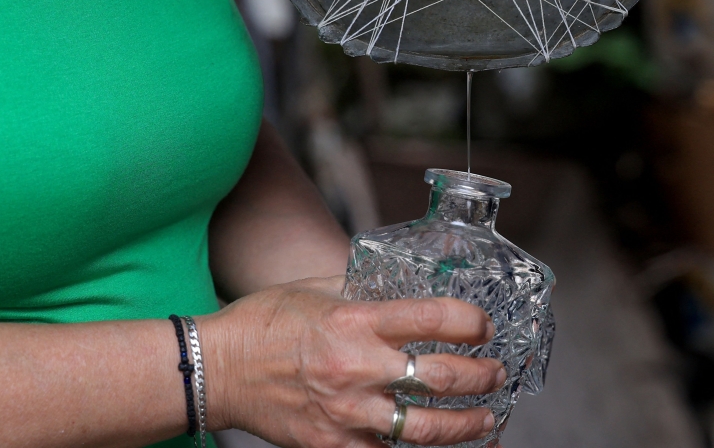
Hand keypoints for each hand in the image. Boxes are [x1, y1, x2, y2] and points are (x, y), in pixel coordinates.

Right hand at [200, 276, 504, 447]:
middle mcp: (357, 367)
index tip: (485, 328)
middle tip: (497, 374)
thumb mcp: (318, 287)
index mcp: (355, 321)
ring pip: (425, 429)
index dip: (471, 324)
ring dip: (467, 426)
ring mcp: (346, 413)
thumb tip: (401, 283)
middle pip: (441, 379)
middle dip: (482, 378)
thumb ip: (364, 287)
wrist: (216, 368)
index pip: (433, 320)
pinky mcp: (333, 446)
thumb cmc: (264, 321)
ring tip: (487, 419)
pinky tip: (441, 446)